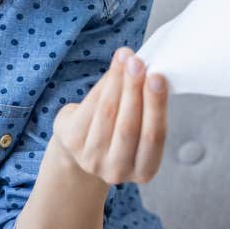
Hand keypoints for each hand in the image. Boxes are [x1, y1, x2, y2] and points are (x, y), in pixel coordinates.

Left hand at [51, 47, 167, 185]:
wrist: (81, 148)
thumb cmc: (117, 131)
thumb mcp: (137, 127)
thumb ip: (144, 103)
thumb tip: (145, 67)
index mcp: (144, 171)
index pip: (153, 137)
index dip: (156, 106)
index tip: (158, 77)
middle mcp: (117, 170)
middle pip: (128, 126)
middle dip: (134, 90)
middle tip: (138, 62)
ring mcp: (91, 159)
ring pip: (107, 114)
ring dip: (117, 82)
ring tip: (125, 58)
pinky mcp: (72, 142)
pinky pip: (89, 108)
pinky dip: (102, 85)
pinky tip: (112, 70)